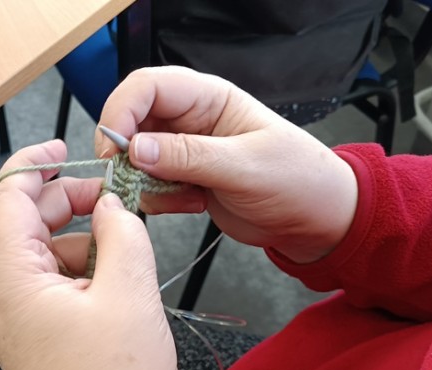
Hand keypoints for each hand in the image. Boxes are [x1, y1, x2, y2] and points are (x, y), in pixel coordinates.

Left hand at [0, 140, 212, 369]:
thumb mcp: (130, 291)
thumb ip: (121, 231)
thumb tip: (112, 205)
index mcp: (8, 283)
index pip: (4, 200)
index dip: (34, 165)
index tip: (68, 148)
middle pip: (20, 225)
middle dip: (65, 202)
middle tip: (114, 198)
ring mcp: (13, 325)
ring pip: (38, 255)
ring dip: (78, 238)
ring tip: (125, 244)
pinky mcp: (33, 342)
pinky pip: (48, 287)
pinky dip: (79, 269)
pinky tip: (116, 278)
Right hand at [96, 66, 358, 263]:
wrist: (316, 220)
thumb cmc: (297, 180)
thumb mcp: (245, 167)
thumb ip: (188, 157)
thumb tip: (136, 149)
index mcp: (209, 98)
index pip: (148, 87)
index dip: (122, 113)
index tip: (116, 149)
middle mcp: (190, 120)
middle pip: (132, 121)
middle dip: (126, 153)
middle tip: (133, 179)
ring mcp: (184, 151)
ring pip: (136, 158)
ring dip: (146, 181)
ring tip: (185, 197)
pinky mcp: (182, 180)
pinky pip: (149, 185)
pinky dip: (160, 200)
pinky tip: (193, 205)